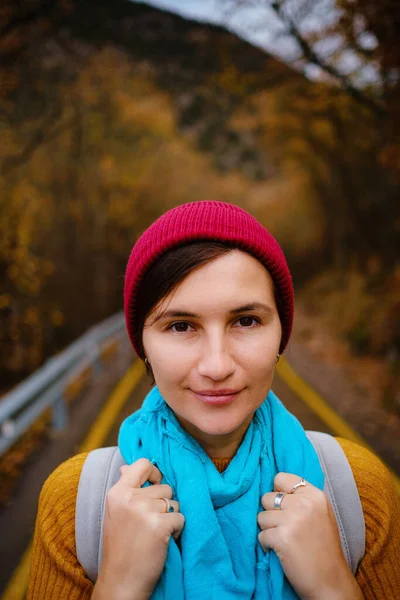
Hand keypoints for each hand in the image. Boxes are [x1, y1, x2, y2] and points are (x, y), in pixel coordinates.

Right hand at [93, 458, 184, 599]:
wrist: (121, 581)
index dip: (154, 473)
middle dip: (164, 504)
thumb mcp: (115, 513)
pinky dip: (177, 530)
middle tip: (150, 524)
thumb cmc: (120, 547)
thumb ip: (125, 489)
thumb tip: (127, 466)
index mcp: (117, 492)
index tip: (154, 486)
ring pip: (175, 502)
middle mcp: (130, 498)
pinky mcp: (160, 525)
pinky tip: (163, 542)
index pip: (142, 464)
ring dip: (171, 517)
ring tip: (155, 533)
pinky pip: (180, 517)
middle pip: (165, 486)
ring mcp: (145, 511)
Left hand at [258, 473, 362, 599]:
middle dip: (271, 513)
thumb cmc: (324, 549)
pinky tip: (281, 552)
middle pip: (267, 497)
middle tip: (285, 528)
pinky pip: (261, 535)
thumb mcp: (321, 514)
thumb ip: (302, 499)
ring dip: (268, 530)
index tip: (284, 507)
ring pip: (261, 516)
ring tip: (284, 541)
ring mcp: (292, 519)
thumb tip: (275, 489)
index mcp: (315, 495)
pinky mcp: (281, 537)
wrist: (331, 582)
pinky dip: (267, 545)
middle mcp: (304, 503)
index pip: (281, 478)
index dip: (278, 492)